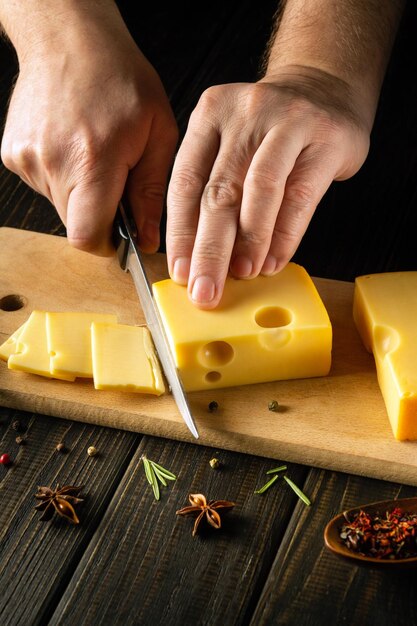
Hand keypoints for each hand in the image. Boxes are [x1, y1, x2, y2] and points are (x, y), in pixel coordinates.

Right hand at [1, 9, 177, 255]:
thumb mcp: (157, 132)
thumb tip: (148, 239)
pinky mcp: (12, 153)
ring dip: (80, 192)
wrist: (68, 37)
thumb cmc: (120, 78)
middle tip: (115, 178)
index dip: (106, 244)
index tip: (120, 232)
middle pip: (75, 223)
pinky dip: (62, 176)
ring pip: (59, 205)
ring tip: (93, 152)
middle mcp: (53, 163)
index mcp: (93, 161)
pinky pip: (44, 184)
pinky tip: (73, 144)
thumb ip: (151, 192)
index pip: (87, 236)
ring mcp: (27, 158)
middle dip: (99, 213)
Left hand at [166, 67, 370, 307]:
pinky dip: (285, 234)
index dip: (180, 233)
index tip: (180, 272)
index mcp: (210, 115)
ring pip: (259, 191)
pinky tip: (274, 260)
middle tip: (205, 289)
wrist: (327, 85)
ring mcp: (287, 122)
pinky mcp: (325, 139)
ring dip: (249, 242)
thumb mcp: (232, 142)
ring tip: (243, 275)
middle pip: (218, 192)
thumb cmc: (271, 130)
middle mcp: (245, 115)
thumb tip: (202, 256)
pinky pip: (301, 195)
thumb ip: (215, 185)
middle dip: (209, 249)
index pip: (185, 181)